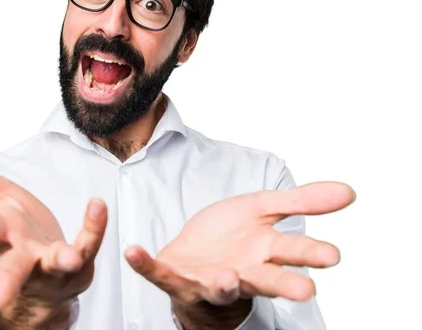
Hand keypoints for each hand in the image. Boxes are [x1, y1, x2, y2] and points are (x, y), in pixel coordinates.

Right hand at [0, 152, 107, 324]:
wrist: (48, 273)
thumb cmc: (18, 231)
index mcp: (0, 232)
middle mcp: (24, 254)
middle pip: (12, 265)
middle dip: (3, 279)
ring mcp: (53, 262)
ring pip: (53, 265)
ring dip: (60, 261)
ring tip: (66, 258)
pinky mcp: (79, 263)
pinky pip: (89, 243)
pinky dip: (94, 227)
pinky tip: (98, 206)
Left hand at [124, 182, 354, 307]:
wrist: (197, 255)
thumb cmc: (234, 236)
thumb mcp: (266, 210)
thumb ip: (304, 201)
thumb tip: (350, 192)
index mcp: (263, 253)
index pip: (292, 253)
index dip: (310, 254)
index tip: (333, 256)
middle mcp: (241, 271)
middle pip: (265, 279)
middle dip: (284, 284)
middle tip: (305, 291)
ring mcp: (207, 277)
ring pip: (220, 286)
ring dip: (224, 284)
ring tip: (229, 278)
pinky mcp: (175, 276)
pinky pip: (158, 274)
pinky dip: (146, 265)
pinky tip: (133, 252)